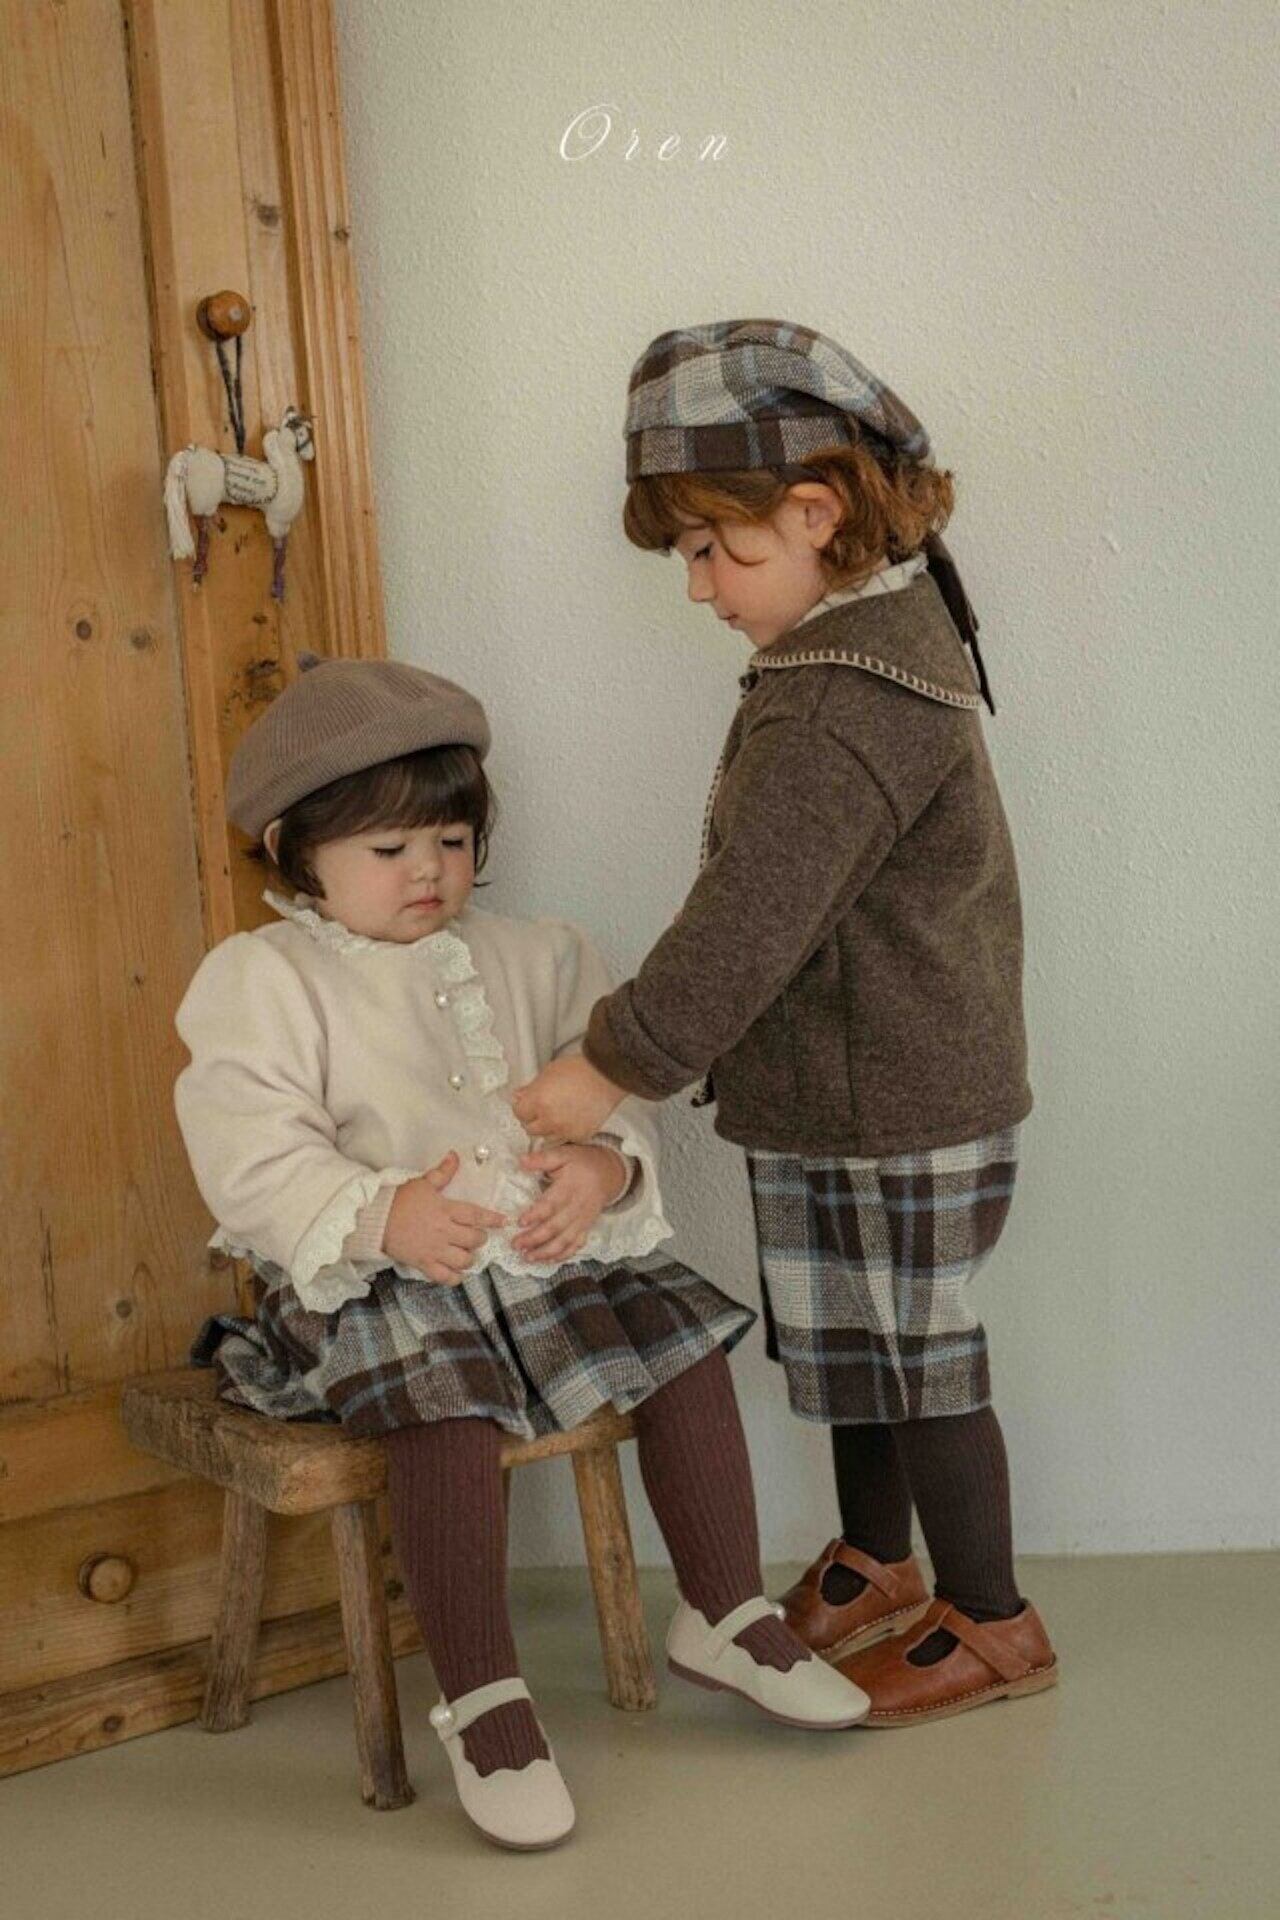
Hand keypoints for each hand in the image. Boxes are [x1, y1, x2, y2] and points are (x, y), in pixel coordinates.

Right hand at [382, 1152, 508, 1285]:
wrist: (376, 1219)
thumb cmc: (400, 1199)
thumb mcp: (423, 1183)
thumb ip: (442, 1171)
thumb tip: (455, 1155)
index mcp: (446, 1210)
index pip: (476, 1215)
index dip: (492, 1219)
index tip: (503, 1221)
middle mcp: (444, 1231)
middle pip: (474, 1239)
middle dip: (480, 1239)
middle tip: (477, 1236)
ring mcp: (435, 1249)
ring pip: (463, 1260)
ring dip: (470, 1258)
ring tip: (467, 1253)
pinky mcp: (424, 1263)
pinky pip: (445, 1277)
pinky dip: (454, 1277)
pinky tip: (456, 1272)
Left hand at [509, 1144, 630, 1261]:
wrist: (609, 1173)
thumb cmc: (581, 1163)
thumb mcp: (563, 1154)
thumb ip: (543, 1158)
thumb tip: (521, 1161)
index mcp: (570, 1188)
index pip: (552, 1204)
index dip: (536, 1214)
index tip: (520, 1222)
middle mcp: (577, 1207)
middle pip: (556, 1226)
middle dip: (536, 1238)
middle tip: (516, 1245)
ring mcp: (583, 1220)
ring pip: (565, 1240)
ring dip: (547, 1251)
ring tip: (528, 1258)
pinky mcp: (586, 1227)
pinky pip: (576, 1245)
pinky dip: (563, 1255)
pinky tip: (548, 1261)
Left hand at [511, 1055, 625, 1141]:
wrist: (607, 1076)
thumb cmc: (581, 1070)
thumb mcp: (549, 1072)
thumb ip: (531, 1087)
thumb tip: (519, 1096)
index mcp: (538, 1100)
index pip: (519, 1113)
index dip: (522, 1107)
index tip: (526, 1104)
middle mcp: (550, 1118)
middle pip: (530, 1128)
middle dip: (532, 1119)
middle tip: (539, 1110)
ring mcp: (564, 1129)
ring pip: (545, 1137)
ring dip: (546, 1128)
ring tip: (555, 1116)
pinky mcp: (578, 1135)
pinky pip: (563, 1138)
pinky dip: (563, 1132)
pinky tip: (567, 1120)